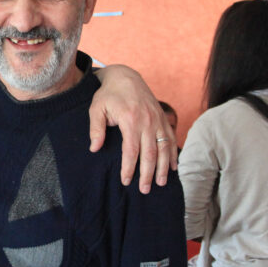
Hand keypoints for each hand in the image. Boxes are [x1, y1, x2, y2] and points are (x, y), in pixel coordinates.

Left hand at [88, 65, 175, 192]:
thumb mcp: (96, 108)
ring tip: (160, 183)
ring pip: (164, 148)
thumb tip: (94, 149)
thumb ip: (96, 128)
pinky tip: (173, 167)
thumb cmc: (108, 94)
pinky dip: (173, 153)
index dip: (129, 168)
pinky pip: (171, 138)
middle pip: (150, 153)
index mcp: (130, 120)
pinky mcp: (163, 118)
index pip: (131, 150)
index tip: (126, 181)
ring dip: (163, 167)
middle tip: (144, 190)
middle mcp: (147, 121)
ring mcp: (158, 119)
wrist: (126, 76)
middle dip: (148, 173)